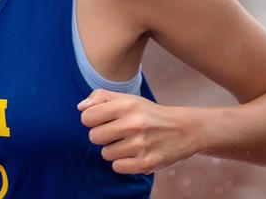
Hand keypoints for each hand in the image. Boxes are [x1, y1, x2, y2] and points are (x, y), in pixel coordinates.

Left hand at [78, 89, 195, 173]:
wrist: (184, 130)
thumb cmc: (149, 114)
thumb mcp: (129, 99)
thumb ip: (102, 97)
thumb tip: (80, 108)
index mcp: (127, 105)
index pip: (87, 117)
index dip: (93, 120)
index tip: (104, 120)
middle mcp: (134, 124)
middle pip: (93, 137)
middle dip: (103, 136)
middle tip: (117, 133)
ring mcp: (140, 145)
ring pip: (105, 154)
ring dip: (114, 150)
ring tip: (130, 142)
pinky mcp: (146, 163)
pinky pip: (117, 167)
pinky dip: (123, 162)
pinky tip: (135, 154)